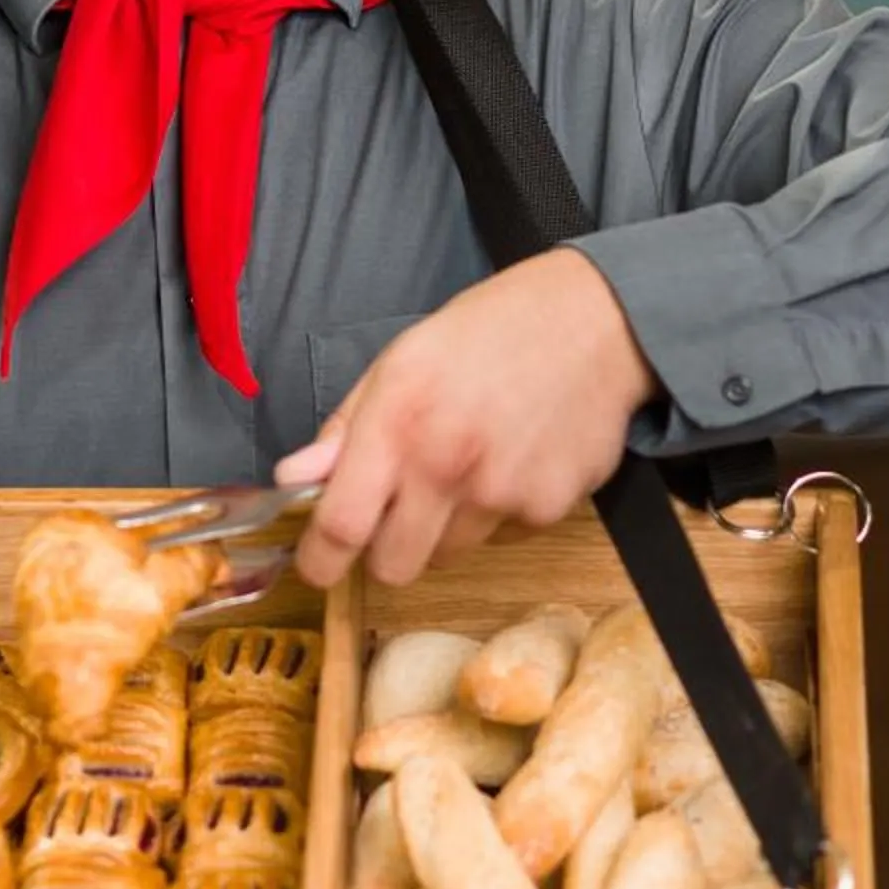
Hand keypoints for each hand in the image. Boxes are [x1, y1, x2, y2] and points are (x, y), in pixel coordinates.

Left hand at [275, 249, 658, 587]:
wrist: (594, 322)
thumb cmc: (488, 333)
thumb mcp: (400, 361)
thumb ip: (346, 428)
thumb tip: (295, 479)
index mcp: (399, 421)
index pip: (342, 524)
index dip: (319, 559)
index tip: (315, 566)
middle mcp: (448, 464)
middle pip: (394, 566)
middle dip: (385, 550)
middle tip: (398, 512)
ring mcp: (503, 493)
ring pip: (450, 553)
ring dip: (445, 527)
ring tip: (468, 463)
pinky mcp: (550, 508)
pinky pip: (503, 537)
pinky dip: (499, 513)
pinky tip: (512, 460)